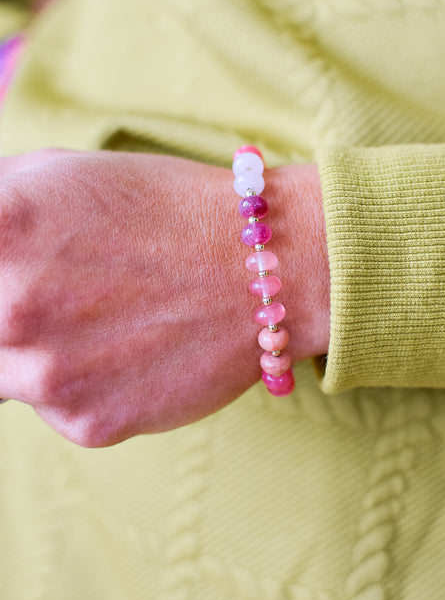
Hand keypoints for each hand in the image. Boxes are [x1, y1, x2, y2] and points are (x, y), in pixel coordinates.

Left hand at [0, 149, 328, 445]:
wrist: (264, 266)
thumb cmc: (165, 209)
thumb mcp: (58, 174)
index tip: (4, 277)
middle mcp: (10, 309)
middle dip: (4, 309)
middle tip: (56, 294)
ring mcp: (46, 377)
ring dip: (27, 350)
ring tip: (88, 318)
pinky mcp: (85, 425)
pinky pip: (49, 406)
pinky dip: (74, 382)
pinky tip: (123, 348)